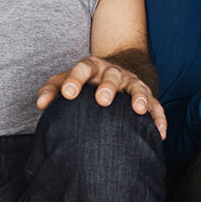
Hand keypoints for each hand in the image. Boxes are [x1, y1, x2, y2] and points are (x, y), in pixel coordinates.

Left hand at [37, 55, 166, 139]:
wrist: (113, 71)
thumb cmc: (85, 82)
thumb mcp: (67, 80)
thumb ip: (53, 90)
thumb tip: (41, 105)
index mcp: (92, 67)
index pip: (83, 68)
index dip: (75, 80)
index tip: (67, 94)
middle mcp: (113, 72)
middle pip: (112, 75)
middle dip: (108, 86)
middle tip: (102, 100)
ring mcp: (131, 83)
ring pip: (138, 87)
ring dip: (139, 97)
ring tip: (138, 110)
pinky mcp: (147, 96)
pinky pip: (156, 106)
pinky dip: (159, 118)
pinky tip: (159, 134)